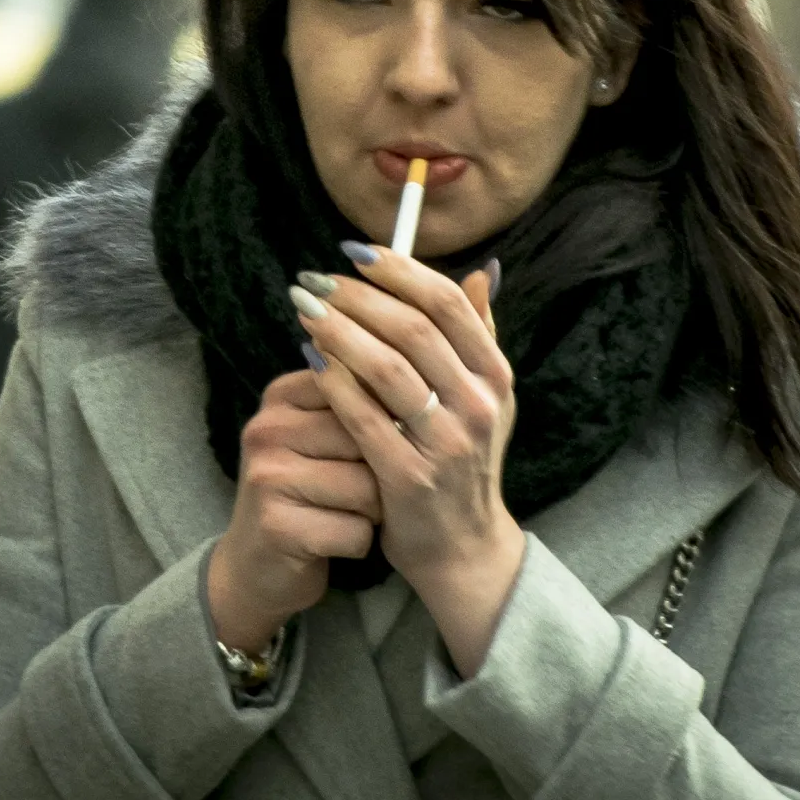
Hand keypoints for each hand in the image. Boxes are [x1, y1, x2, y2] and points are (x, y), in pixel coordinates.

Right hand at [207, 370, 380, 653]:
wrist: (256, 565)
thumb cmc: (305, 491)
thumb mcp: (320, 436)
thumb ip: (355, 406)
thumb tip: (416, 384)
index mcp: (282, 396)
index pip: (359, 388)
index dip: (385, 421)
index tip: (381, 444)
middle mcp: (268, 429)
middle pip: (367, 439)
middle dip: (380, 471)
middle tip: (358, 488)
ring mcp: (268, 478)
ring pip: (366, 487)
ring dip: (372, 511)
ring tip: (345, 514)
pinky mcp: (276, 527)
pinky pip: (355, 531)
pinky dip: (357, 543)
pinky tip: (333, 541)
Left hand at [291, 247, 518, 595]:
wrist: (463, 548)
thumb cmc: (465, 459)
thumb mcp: (488, 397)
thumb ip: (480, 333)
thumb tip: (480, 272)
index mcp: (495, 376)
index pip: (448, 304)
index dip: (400, 271)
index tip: (355, 252)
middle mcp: (478, 405)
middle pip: (413, 330)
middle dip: (357, 297)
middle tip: (315, 280)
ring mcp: (446, 443)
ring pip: (386, 369)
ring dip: (338, 331)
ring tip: (304, 309)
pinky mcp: (409, 478)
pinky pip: (363, 418)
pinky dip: (333, 382)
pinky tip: (308, 358)